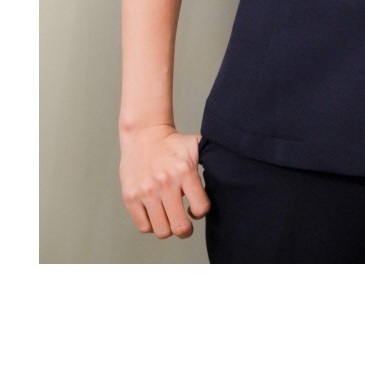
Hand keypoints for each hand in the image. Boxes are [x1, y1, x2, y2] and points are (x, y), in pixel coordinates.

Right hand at [120, 124, 209, 238]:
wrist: (144, 134)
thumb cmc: (173, 144)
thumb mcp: (197, 146)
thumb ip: (213, 159)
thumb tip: (234, 169)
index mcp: (185, 171)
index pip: (201, 209)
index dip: (201, 212)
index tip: (196, 208)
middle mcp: (165, 183)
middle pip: (180, 227)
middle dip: (186, 230)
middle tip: (184, 224)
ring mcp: (146, 191)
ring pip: (162, 231)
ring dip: (168, 228)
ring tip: (169, 217)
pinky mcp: (130, 197)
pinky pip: (144, 227)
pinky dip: (151, 225)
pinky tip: (155, 214)